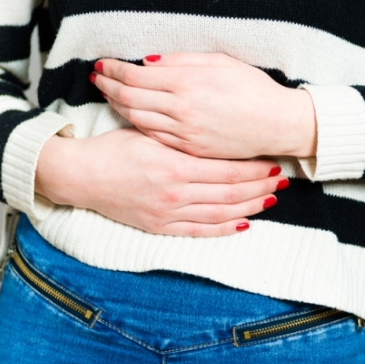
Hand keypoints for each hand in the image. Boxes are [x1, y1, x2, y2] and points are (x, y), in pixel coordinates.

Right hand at [35, 129, 288, 236]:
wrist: (83, 176)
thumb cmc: (114, 148)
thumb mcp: (149, 132)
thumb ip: (181, 135)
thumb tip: (216, 133)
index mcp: (174, 164)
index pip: (227, 170)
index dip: (254, 169)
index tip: (272, 163)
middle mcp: (175, 192)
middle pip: (230, 193)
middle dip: (260, 187)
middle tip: (281, 181)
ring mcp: (168, 213)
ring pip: (220, 214)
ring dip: (249, 207)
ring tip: (270, 200)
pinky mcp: (159, 227)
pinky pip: (199, 231)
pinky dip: (224, 228)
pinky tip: (243, 223)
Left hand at [92, 53, 316, 158]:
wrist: (276, 124)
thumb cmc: (253, 89)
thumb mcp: (221, 62)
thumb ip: (182, 61)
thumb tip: (148, 63)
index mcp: (188, 84)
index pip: (135, 75)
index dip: (113, 68)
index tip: (102, 63)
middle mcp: (181, 110)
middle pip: (128, 98)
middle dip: (107, 85)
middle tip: (96, 77)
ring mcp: (183, 134)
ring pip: (136, 118)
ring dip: (117, 104)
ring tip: (107, 93)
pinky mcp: (188, 150)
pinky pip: (153, 136)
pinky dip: (136, 123)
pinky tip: (130, 114)